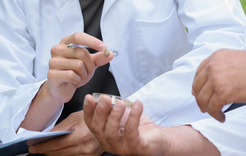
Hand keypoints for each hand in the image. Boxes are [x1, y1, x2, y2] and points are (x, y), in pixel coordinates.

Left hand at [28, 111, 103, 155]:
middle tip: (34, 149)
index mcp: (80, 136)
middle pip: (59, 153)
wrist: (109, 122)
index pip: (56, 145)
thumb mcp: (75, 117)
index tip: (32, 147)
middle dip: (45, 151)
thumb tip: (46, 135)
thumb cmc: (93, 116)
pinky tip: (56, 152)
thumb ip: (60, 128)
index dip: (42, 147)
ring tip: (43, 150)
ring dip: (53, 154)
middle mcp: (84, 148)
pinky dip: (63, 155)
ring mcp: (88, 154)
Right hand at [46, 32, 113, 103]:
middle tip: (87, 72)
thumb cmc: (74, 73)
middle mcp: (57, 49)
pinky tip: (74, 82)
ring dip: (84, 74)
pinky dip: (77, 80)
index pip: (78, 36)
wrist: (62, 89)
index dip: (92, 41)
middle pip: (81, 52)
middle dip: (90, 65)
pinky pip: (72, 75)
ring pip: (78, 65)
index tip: (104, 48)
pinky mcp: (51, 74)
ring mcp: (53, 62)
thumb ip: (99, 58)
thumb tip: (110, 54)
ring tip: (79, 77)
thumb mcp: (89, 64)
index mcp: (65, 43)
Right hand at [83, 95, 220, 155]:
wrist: (157, 138)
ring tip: (120, 103)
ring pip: (112, 133)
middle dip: (100, 112)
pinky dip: (133, 116)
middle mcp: (110, 143)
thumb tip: (103, 97)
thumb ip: (111, 108)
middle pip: (99, 129)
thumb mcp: (121, 114)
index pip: (91, 124)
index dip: (88, 111)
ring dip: (115, 115)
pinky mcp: (137, 147)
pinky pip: (132, 132)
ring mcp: (123, 148)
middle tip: (106, 98)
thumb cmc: (138, 126)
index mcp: (104, 134)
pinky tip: (137, 105)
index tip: (89, 97)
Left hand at [192, 49, 245, 121]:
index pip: (199, 72)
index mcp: (216, 57)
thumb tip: (216, 80)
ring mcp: (216, 79)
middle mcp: (213, 66)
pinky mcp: (223, 93)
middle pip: (197, 86)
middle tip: (204, 106)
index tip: (199, 92)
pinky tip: (222, 117)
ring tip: (215, 113)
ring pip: (203, 98)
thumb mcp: (236, 59)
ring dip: (208, 108)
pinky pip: (213, 107)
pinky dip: (216, 115)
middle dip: (199, 98)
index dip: (198, 85)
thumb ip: (223, 66)